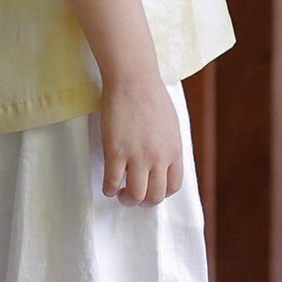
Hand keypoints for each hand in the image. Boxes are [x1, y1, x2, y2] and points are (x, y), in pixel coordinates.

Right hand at [100, 72, 183, 205]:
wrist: (133, 79)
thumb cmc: (151, 95)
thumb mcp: (171, 124)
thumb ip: (168, 146)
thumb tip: (163, 161)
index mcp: (174, 151)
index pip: (173, 186)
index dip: (161, 193)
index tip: (150, 189)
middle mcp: (159, 158)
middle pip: (154, 196)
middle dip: (143, 202)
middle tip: (132, 195)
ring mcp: (137, 156)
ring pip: (135, 195)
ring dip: (126, 199)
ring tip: (119, 192)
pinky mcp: (116, 151)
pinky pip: (111, 182)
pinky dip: (108, 189)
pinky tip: (107, 185)